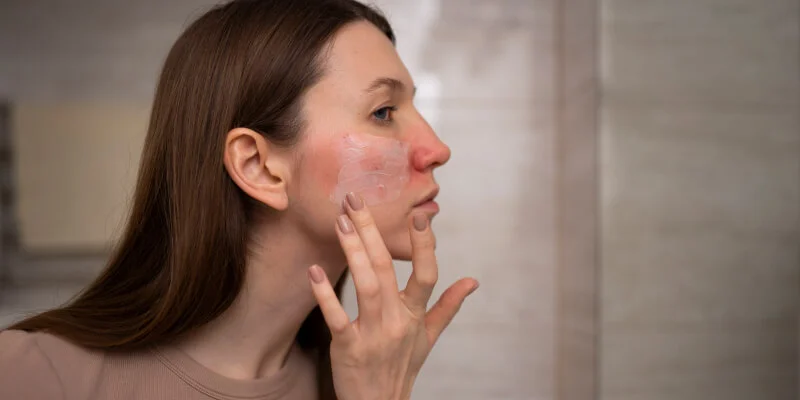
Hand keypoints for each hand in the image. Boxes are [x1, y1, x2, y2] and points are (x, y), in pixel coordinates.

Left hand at [307, 193, 477, 399]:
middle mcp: (398, 321)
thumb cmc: (403, 366)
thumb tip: (472, 282)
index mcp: (416, 314)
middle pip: (387, 269)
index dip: (424, 245)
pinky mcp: (350, 348)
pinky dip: (325, 296)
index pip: (427, 274)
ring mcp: (374, 334)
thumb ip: (448, 306)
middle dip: (371, 232)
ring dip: (353, 252)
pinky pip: (337, 318)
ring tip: (340, 223)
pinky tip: (314, 271)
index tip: (419, 215)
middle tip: (355, 200)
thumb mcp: (429, 337)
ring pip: (367, 286)